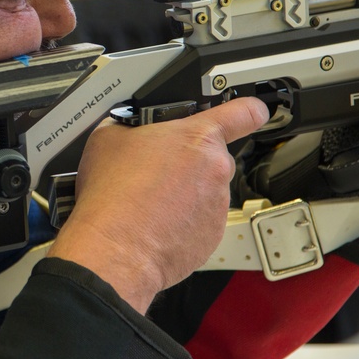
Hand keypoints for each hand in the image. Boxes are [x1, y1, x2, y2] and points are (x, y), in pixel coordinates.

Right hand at [47, 97, 268, 311]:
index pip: (244, 113)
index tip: (250, 111)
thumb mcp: (107, 139)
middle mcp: (215, 169)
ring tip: (150, 200)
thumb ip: (129, 127)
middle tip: (159, 170)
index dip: (249, 109)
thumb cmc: (114, 197)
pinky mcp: (212, 236)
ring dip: (186, 193)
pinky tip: (156, 220)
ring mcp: (217, 205)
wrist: (115, 249)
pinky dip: (184, 220)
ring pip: (206, 190)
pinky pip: (202, 220)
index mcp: (196, 137)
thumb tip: (125, 129)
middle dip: (190, 160)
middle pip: (214, 156)